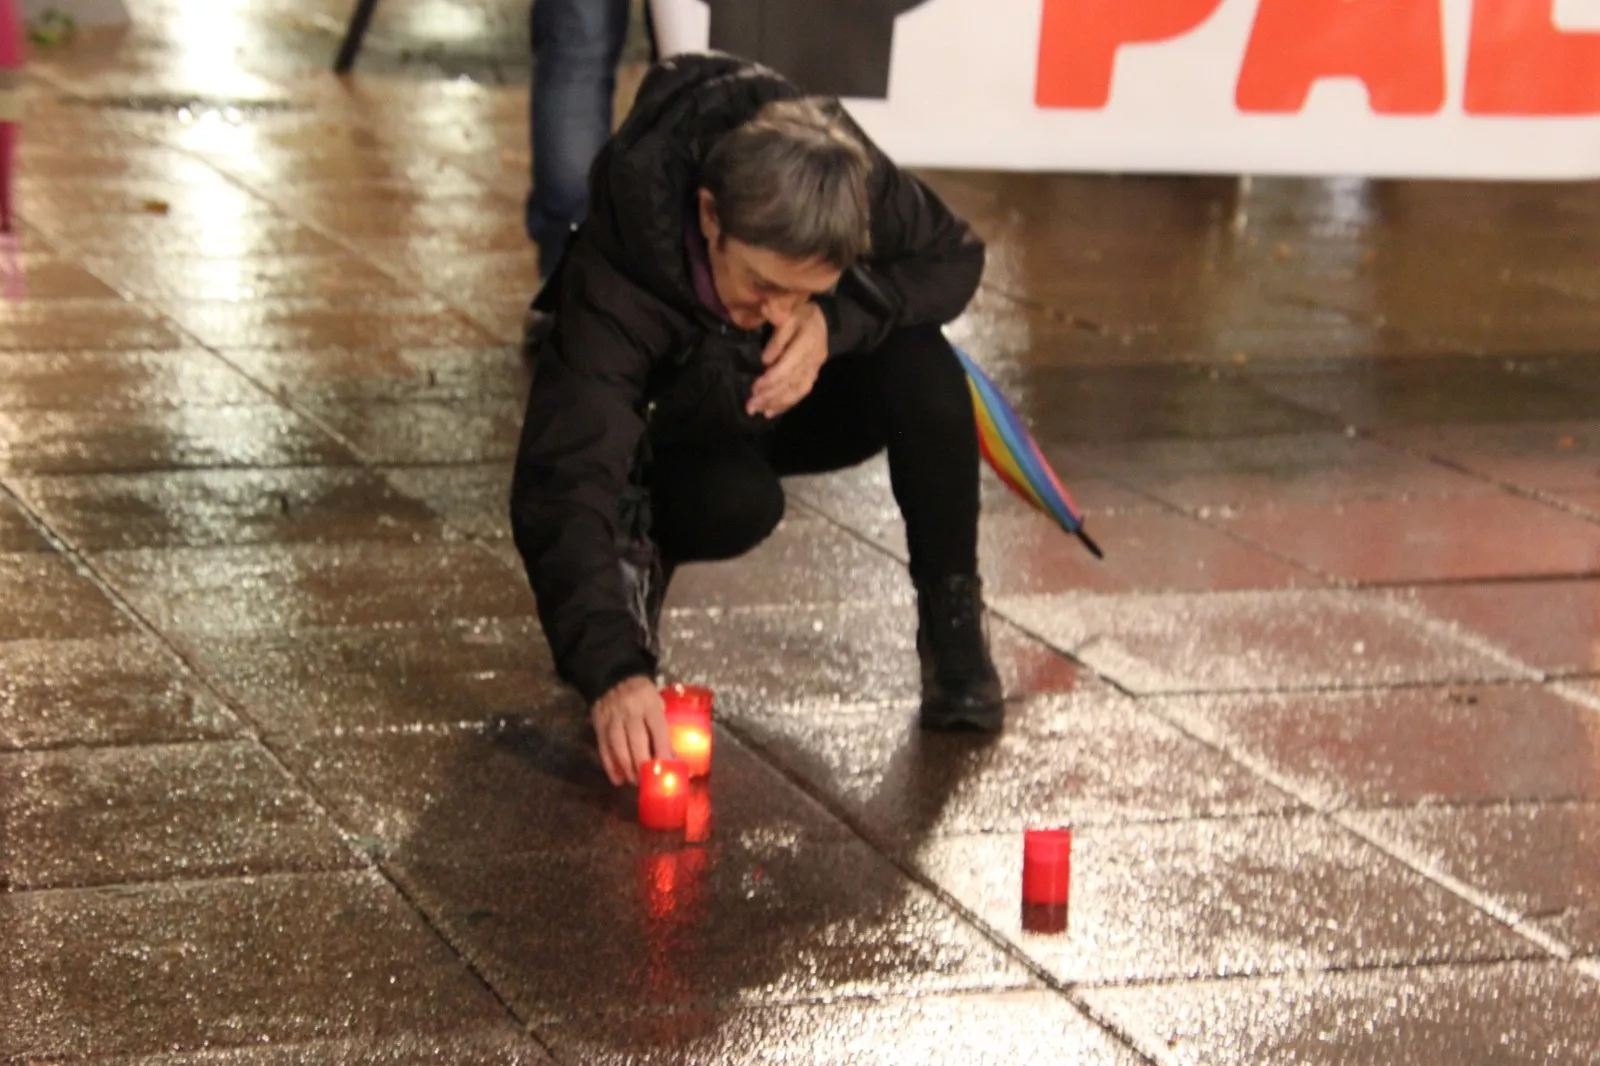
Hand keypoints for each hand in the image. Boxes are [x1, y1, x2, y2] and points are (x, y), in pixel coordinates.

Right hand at [591, 676, 672, 786]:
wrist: (613, 676)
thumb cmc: (642, 694)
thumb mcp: (657, 702)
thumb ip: (661, 726)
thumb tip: (670, 755)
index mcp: (649, 705)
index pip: (658, 730)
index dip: (662, 751)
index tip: (666, 768)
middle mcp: (631, 712)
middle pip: (637, 740)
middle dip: (642, 764)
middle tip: (647, 780)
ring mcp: (613, 718)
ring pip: (618, 745)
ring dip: (626, 767)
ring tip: (633, 781)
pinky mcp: (599, 724)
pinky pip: (603, 747)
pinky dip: (610, 765)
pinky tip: (617, 779)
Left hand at [747, 301, 827, 418]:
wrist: (824, 318)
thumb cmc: (800, 314)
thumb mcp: (787, 316)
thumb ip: (777, 337)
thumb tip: (765, 360)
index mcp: (807, 342)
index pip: (789, 366)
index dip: (771, 379)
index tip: (754, 388)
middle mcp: (813, 359)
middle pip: (792, 382)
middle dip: (770, 396)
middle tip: (750, 406)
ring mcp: (815, 369)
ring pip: (798, 391)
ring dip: (777, 403)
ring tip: (759, 411)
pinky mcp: (813, 375)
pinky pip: (801, 393)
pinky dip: (786, 404)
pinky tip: (771, 411)